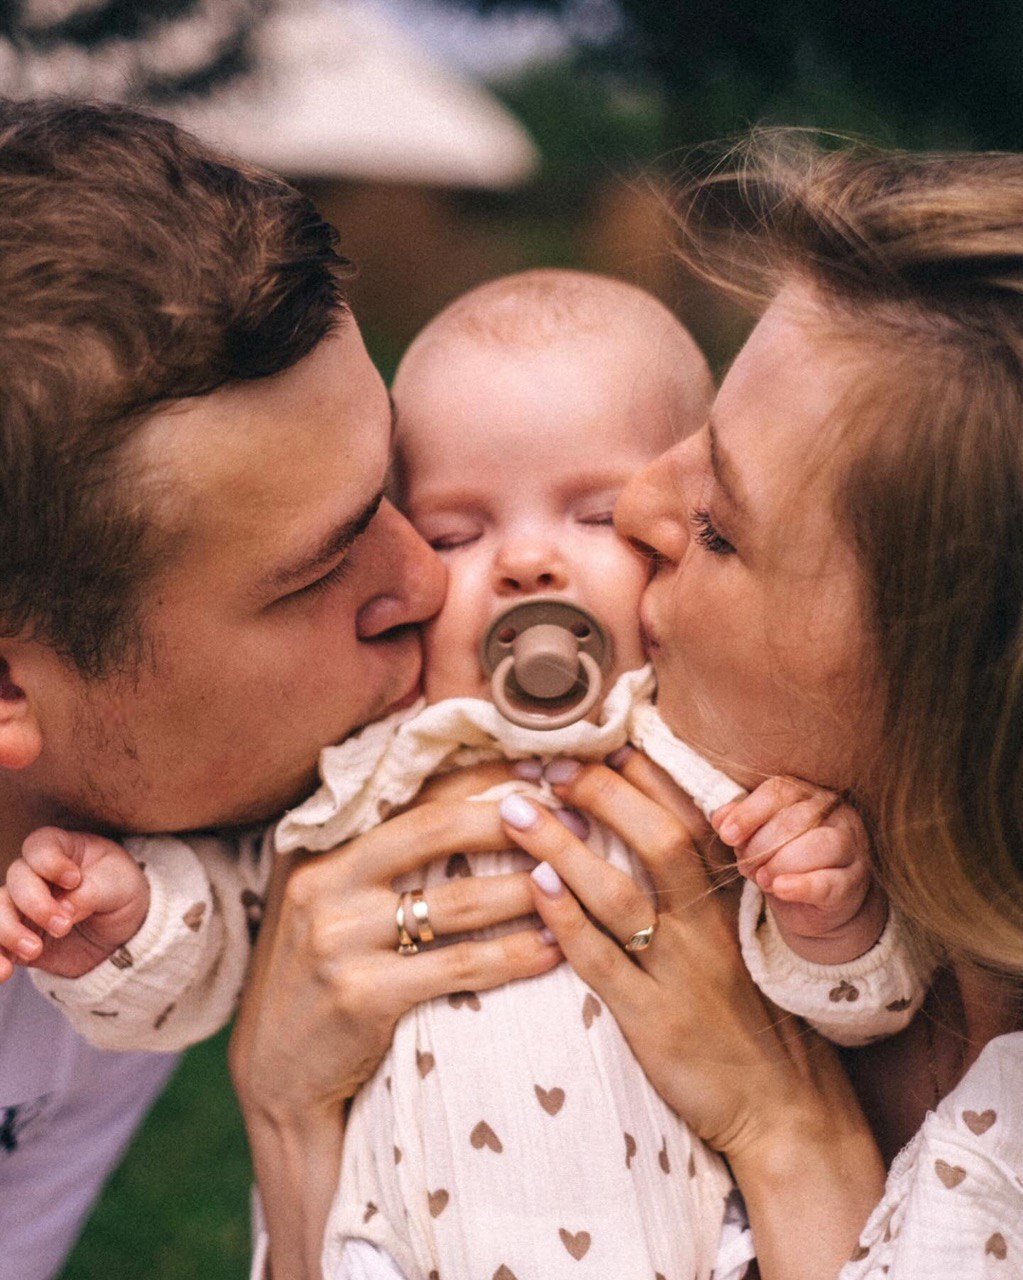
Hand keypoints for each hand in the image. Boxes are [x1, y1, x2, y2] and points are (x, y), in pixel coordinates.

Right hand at [0, 827, 149, 980]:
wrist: (124, 933)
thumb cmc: (121, 892)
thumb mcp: (118, 886)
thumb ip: (90, 893)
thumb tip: (64, 909)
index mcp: (62, 850)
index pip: (39, 846)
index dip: (50, 862)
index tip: (74, 880)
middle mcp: (35, 875)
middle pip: (16, 878)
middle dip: (36, 903)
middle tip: (64, 926)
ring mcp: (21, 907)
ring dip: (8, 931)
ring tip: (35, 951)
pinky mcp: (15, 939)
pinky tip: (5, 970)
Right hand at [229, 766, 561, 1279]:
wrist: (278, 1078)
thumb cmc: (323, 978)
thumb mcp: (331, 901)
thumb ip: (380, 853)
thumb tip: (470, 797)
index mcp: (321, 847)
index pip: (415, 791)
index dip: (486, 776)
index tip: (545, 770)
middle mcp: (323, 880)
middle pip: (439, 828)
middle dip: (517, 821)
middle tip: (577, 823)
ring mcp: (337, 938)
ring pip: (459, 899)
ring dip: (529, 889)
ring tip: (581, 883)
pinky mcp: (360, 995)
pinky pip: (459, 966)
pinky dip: (514, 956)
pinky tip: (554, 949)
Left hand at [497, 752, 884, 1279]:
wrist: (782, 1105)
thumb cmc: (747, 1013)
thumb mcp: (735, 937)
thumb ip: (698, 885)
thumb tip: (644, 827)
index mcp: (727, 899)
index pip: (688, 815)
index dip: (642, 774)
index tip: (598, 744)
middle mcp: (706, 925)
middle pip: (657, 839)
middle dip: (601, 793)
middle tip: (550, 765)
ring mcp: (679, 971)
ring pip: (620, 893)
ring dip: (563, 846)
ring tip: (515, 811)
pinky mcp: (652, 1018)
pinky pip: (603, 962)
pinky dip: (566, 921)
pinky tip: (533, 886)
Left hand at [712, 776, 886, 962]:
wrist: (817, 906)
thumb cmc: (785, 862)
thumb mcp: (759, 839)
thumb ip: (741, 823)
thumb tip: (720, 817)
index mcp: (810, 795)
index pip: (781, 791)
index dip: (749, 812)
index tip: (726, 835)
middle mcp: (837, 814)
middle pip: (795, 820)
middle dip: (761, 845)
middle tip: (745, 866)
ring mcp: (851, 847)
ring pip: (817, 846)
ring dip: (780, 863)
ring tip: (762, 879)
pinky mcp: (853, 882)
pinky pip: (829, 881)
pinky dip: (801, 885)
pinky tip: (781, 888)